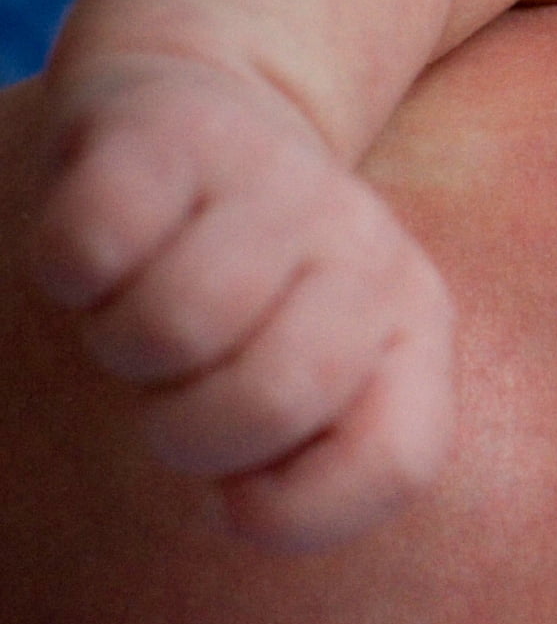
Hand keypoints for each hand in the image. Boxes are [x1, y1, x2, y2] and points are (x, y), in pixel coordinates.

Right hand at [26, 53, 454, 550]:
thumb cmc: (256, 287)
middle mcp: (362, 243)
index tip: (244, 490)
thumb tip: (246, 511)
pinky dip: (74, 272)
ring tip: (140, 306)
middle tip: (181, 382)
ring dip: (124, 346)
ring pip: (170, 327)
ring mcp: (270, 179)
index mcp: (415, 319)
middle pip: (270, 400)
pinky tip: (100, 250)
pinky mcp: (161, 130)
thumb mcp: (327, 382)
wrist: (203, 112)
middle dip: (190, 429)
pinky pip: (94, 245)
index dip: (298, 509)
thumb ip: (327, 474)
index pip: (395, 460)